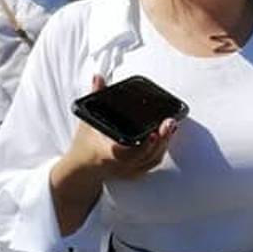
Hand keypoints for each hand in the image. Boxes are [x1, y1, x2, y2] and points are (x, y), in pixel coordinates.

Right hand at [62, 75, 176, 182]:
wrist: (81, 167)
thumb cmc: (85, 144)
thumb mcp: (88, 120)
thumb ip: (96, 97)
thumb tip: (98, 78)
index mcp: (107, 154)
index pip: (128, 153)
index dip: (144, 145)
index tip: (154, 133)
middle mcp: (120, 165)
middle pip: (147, 156)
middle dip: (161, 139)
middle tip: (170, 122)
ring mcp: (129, 171)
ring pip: (153, 160)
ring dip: (164, 143)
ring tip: (170, 126)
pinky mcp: (136, 173)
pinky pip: (153, 162)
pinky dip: (161, 149)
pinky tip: (167, 136)